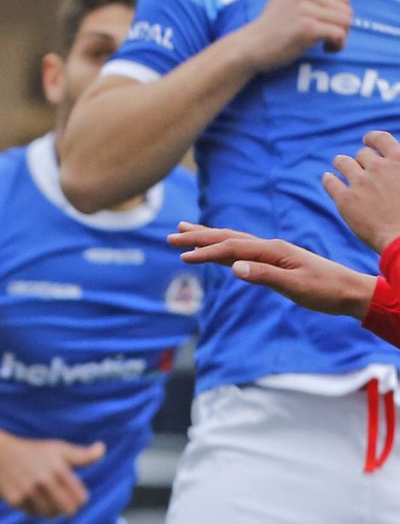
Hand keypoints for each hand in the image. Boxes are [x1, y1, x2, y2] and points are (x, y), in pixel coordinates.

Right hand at [0, 431, 105, 518]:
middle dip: (66, 507)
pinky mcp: (15, 499)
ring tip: (43, 497)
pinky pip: (33, 514)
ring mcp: (28, 491)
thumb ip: (83, 455)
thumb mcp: (58, 449)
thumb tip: (102, 448)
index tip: (70, 492)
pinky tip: (29, 497)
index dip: (79, 498)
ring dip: (50, 509)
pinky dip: (33, 509)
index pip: (81, 499)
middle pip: (68, 511)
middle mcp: (44, 481)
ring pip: (51, 515)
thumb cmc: (32, 451)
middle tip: (58, 498)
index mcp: (58, 469)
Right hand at [170, 221, 374, 317]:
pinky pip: (242, 249)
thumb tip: (233, 267)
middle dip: (199, 236)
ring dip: (209, 236)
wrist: (351, 291)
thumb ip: (263, 275)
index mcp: (272, 250)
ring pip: (233, 240)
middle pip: (227, 237)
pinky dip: (224, 246)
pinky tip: (218, 249)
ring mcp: (272, 252)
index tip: (183, 257)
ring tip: (186, 231)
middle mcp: (269, 246)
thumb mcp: (295, 286)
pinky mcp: (275, 260)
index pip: (231, 248)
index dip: (206, 252)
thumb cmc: (325, 291)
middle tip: (172, 235)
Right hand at [236, 0, 350, 70]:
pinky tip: (325, 48)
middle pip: (348, 10)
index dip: (337, 14)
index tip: (323, 24)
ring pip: (346, 22)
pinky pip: (339, 35)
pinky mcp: (307, 28)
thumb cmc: (272, 22)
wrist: (253, 44)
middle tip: (325, 35)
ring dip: (341, 37)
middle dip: (342, 26)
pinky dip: (337, 45)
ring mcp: (306, 10)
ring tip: (326, 42)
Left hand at [324, 131, 399, 255]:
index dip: (371, 139)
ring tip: (340, 169)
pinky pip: (330, 181)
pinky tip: (330, 180)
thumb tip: (395, 163)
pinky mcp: (345, 199)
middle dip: (362, 161)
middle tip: (364, 171)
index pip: (380, 138)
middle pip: (362, 154)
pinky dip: (329, 179)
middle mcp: (379, 167)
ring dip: (342, 164)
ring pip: (342, 162)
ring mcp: (361, 182)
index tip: (367, 142)